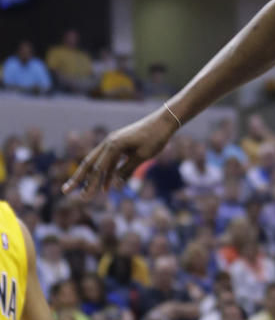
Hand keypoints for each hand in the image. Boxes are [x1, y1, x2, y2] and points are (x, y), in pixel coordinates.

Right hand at [62, 109, 176, 197]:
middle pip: (90, 163)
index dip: (90, 184)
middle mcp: (110, 143)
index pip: (98, 169)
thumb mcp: (142, 156)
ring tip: (84, 193)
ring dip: (91, 178)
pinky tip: (107, 187)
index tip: (84, 198)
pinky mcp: (121, 145)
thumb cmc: (155, 138)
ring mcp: (114, 143)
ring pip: (98, 162)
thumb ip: (127, 170)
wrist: (164, 121)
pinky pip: (110, 161)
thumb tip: (116, 186)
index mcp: (114, 145)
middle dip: (78, 178)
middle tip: (65, 191)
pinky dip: (107, 173)